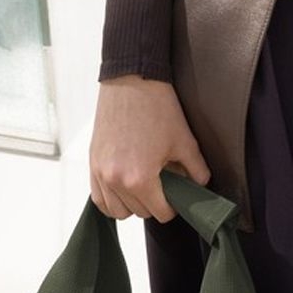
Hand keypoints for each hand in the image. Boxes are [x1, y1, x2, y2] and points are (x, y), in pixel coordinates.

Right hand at [88, 75, 210, 222]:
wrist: (131, 80)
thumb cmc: (156, 107)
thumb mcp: (184, 140)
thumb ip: (196, 170)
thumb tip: (200, 185)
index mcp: (139, 179)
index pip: (160, 213)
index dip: (174, 206)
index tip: (178, 194)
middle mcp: (115, 180)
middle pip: (139, 212)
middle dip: (155, 203)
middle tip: (164, 184)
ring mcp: (100, 172)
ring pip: (117, 210)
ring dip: (132, 204)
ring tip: (144, 186)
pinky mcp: (92, 163)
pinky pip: (98, 198)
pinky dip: (111, 199)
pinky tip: (124, 188)